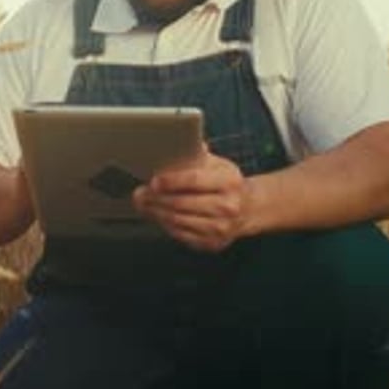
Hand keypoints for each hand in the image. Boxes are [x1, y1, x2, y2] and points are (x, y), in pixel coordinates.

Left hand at [133, 145, 248, 252]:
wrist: (249, 209)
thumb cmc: (226, 182)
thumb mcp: (218, 164)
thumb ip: (197, 156)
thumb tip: (173, 144)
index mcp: (229, 181)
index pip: (194, 180)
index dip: (171, 181)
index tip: (153, 181)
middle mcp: (228, 207)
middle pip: (182, 203)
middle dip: (156, 199)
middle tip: (139, 194)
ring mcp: (221, 228)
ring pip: (178, 221)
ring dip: (156, 213)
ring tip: (143, 204)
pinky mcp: (213, 243)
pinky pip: (181, 235)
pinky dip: (165, 225)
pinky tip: (157, 216)